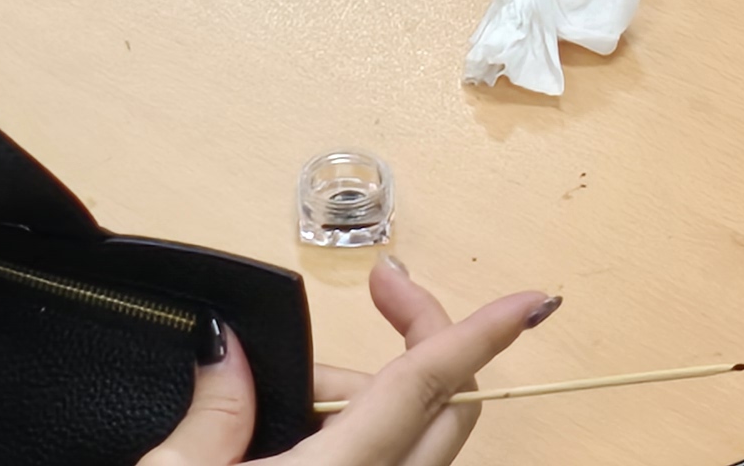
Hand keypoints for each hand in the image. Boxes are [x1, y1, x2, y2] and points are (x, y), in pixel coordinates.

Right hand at [141, 259, 549, 465]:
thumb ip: (215, 411)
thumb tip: (230, 349)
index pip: (427, 388)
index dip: (481, 335)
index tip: (527, 301)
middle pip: (443, 413)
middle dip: (421, 343)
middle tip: (379, 295)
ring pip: (412, 449)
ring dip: (370, 401)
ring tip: (276, 398)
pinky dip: (358, 445)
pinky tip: (286, 445)